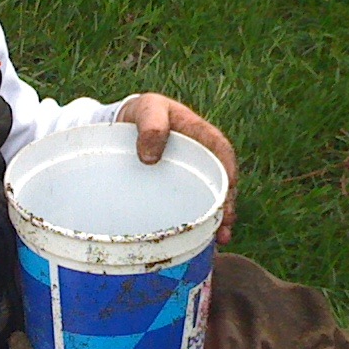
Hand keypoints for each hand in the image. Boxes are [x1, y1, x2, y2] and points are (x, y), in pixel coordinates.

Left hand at [116, 92, 237, 244]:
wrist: (119, 123)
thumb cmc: (137, 112)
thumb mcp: (146, 108)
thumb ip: (151, 124)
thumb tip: (150, 157)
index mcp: (198, 133)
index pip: (221, 151)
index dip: (229, 170)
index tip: (229, 190)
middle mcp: (199, 156)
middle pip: (221, 181)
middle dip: (227, 204)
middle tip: (225, 226)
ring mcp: (189, 174)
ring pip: (209, 197)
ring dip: (217, 218)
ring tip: (219, 240)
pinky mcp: (175, 189)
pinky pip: (191, 205)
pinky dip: (198, 223)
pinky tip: (199, 241)